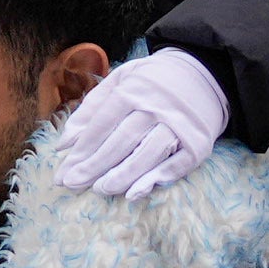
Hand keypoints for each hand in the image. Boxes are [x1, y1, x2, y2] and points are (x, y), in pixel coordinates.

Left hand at [56, 49, 229, 199]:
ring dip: (122, 175)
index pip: (102, 125)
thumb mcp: (120, 81)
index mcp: (133, 90)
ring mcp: (179, 126)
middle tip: (73, 185)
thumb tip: (63, 145)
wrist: (205, 75)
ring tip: (100, 190)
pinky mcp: (198, 143)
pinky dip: (155, 179)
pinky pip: (176, 165)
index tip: (64, 172)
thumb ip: (90, 109)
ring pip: (147, 155)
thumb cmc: (152, 81)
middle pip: (121, 141)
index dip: (82, 150)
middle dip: (95, 166)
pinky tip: (134, 192)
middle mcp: (156, 107)